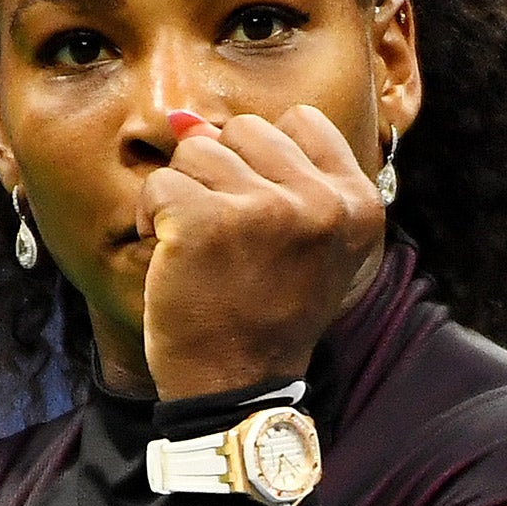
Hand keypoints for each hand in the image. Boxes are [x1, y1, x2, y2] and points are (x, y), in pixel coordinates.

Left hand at [139, 106, 385, 398]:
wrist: (236, 387)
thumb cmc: (264, 315)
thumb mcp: (303, 245)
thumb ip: (269, 173)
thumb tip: (187, 118)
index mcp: (356, 203)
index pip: (300, 121)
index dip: (262, 159)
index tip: (256, 213)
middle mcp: (319, 201)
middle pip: (244, 130)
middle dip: (219, 173)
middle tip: (223, 236)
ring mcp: (264, 209)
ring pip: (197, 150)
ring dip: (182, 194)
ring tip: (196, 246)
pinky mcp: (207, 221)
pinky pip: (160, 182)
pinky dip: (150, 216)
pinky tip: (168, 255)